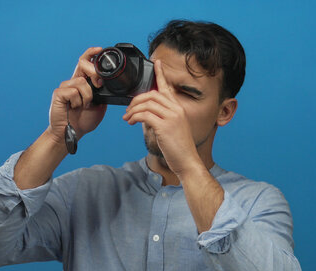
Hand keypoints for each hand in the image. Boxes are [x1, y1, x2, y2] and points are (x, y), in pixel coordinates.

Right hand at [47, 47, 106, 144]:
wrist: (72, 133)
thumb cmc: (83, 120)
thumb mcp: (99, 105)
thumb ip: (102, 93)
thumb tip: (110, 84)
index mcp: (82, 82)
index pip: (84, 62)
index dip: (90, 54)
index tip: (99, 49)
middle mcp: (72, 82)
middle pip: (83, 64)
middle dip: (94, 73)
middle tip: (97, 86)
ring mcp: (64, 87)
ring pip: (81, 81)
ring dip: (87, 96)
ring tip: (83, 106)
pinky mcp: (58, 94)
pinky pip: (73, 91)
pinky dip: (78, 101)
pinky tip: (73, 108)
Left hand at [122, 60, 200, 175]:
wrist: (187, 162)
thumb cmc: (178, 149)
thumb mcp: (171, 130)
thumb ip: (161, 119)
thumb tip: (145, 116)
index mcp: (178, 108)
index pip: (167, 87)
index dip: (160, 74)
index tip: (156, 63)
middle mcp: (176, 109)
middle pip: (152, 94)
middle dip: (136, 100)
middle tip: (128, 110)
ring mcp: (171, 117)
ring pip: (147, 104)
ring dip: (133, 110)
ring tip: (127, 119)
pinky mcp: (165, 126)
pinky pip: (145, 115)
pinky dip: (135, 117)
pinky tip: (131, 122)